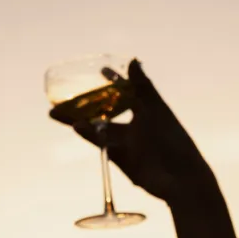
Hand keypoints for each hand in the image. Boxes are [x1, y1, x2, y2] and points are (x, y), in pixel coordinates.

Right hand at [51, 59, 216, 203]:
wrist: (182, 177)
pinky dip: (91, 137)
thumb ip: (143, 87)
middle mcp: (135, 128)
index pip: (125, 94)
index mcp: (145, 113)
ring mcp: (128, 146)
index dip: (112, 83)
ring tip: (56, 114)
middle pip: (103, 115)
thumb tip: (133, 60)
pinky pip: (104, 148)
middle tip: (57, 101)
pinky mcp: (124, 163)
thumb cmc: (173, 140)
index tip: (99, 70)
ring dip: (79, 122)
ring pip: (98, 132)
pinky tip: (77, 128)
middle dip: (81, 108)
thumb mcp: (156, 110)